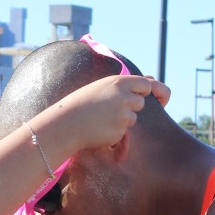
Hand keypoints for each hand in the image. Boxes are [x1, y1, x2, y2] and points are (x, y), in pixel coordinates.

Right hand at [41, 74, 167, 153]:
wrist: (66, 123)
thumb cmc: (81, 104)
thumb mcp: (101, 88)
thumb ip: (120, 87)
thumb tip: (148, 84)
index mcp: (118, 83)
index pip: (145, 84)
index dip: (143, 91)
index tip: (139, 94)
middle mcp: (123, 97)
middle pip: (140, 103)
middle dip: (131, 106)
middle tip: (113, 109)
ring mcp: (123, 114)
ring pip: (132, 118)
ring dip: (122, 120)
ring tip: (101, 118)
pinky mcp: (120, 130)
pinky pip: (124, 132)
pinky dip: (115, 131)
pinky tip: (100, 128)